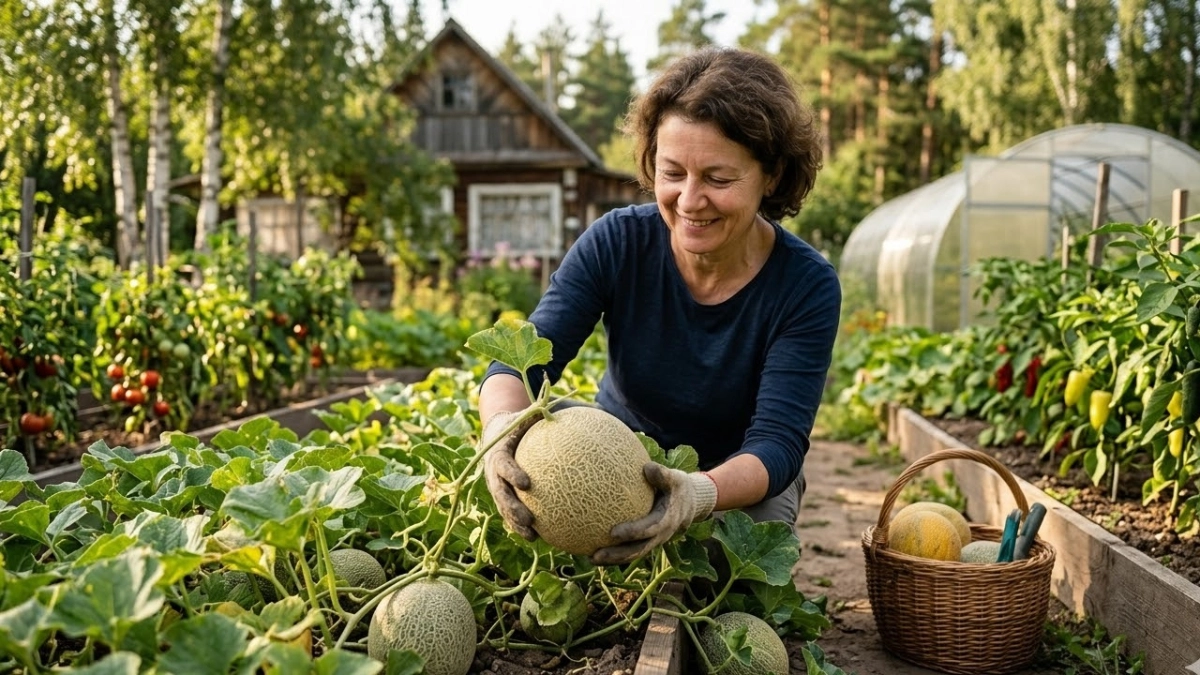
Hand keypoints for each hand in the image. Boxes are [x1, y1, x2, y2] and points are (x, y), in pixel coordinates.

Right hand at [480, 410, 538, 539]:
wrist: (493, 434)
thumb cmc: (516, 424)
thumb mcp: (525, 417)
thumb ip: (543, 416)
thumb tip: (575, 411)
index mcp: (498, 454)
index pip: (503, 465)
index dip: (512, 474)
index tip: (525, 483)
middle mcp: (493, 474)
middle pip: (501, 495)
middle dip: (513, 509)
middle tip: (528, 520)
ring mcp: (496, 488)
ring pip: (504, 509)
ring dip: (516, 524)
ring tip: (532, 536)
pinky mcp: (502, 496)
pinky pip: (510, 513)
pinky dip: (521, 526)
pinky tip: (539, 537)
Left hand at [591, 463, 717, 565]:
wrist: (690, 504)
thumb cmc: (678, 487)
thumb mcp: (676, 478)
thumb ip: (663, 474)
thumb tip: (647, 467)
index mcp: (666, 521)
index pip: (648, 530)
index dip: (632, 533)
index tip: (613, 533)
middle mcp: (659, 536)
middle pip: (637, 550)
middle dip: (617, 555)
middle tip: (595, 555)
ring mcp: (653, 542)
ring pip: (632, 554)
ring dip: (613, 559)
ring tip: (591, 558)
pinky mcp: (647, 542)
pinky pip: (630, 550)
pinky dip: (614, 554)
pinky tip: (594, 551)